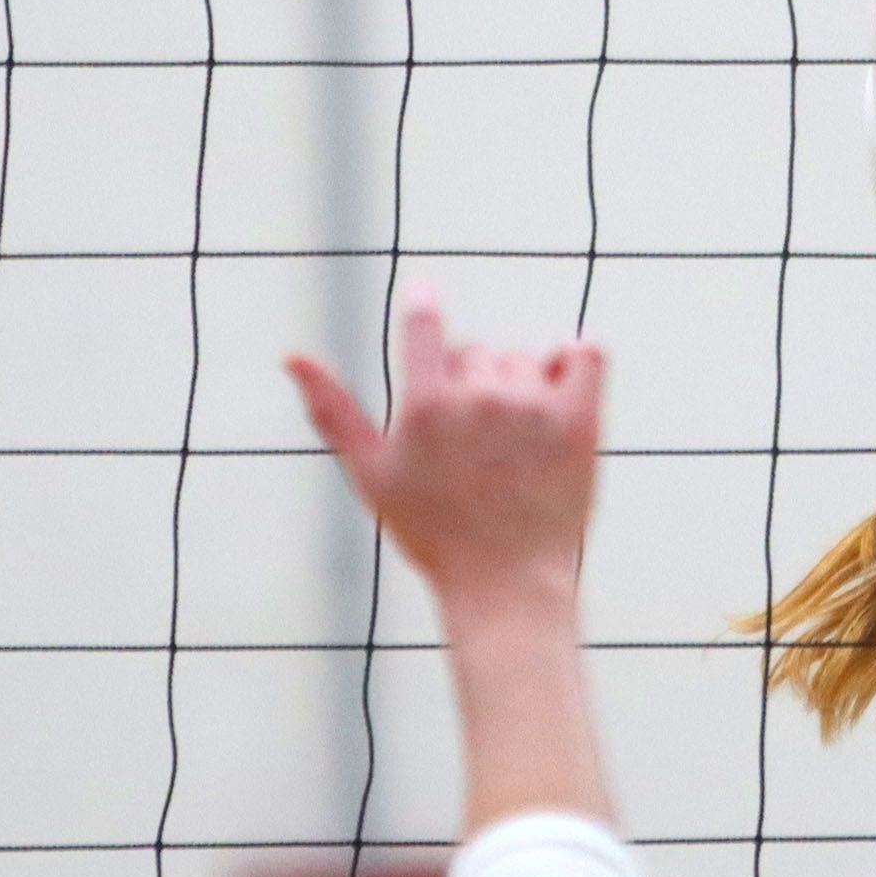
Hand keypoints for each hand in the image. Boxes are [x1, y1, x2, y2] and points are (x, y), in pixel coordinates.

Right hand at [287, 287, 603, 613]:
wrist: (506, 584)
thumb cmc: (433, 534)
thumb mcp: (371, 474)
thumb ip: (333, 411)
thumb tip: (291, 356)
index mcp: (425, 406)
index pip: (425, 326)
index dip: (423, 305)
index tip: (424, 291)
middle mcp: (478, 398)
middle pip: (476, 353)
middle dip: (471, 385)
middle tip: (473, 444)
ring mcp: (532, 407)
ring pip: (525, 359)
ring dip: (520, 385)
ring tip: (513, 444)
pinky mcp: (579, 420)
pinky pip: (584, 355)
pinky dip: (574, 363)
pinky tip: (560, 392)